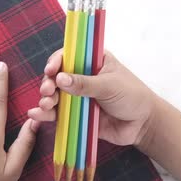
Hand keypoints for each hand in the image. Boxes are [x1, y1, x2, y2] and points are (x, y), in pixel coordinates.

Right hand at [27, 49, 155, 146]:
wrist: (143, 125)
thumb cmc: (132, 97)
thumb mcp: (109, 86)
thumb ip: (85, 84)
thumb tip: (60, 79)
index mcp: (93, 61)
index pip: (69, 55)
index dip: (57, 61)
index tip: (51, 70)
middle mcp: (83, 77)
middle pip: (58, 75)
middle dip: (49, 83)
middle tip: (48, 91)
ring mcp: (79, 96)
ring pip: (56, 95)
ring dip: (47, 99)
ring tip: (45, 105)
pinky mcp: (77, 115)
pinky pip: (59, 113)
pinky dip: (47, 114)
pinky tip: (37, 114)